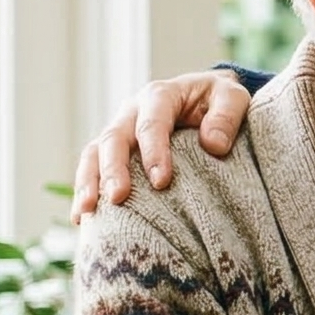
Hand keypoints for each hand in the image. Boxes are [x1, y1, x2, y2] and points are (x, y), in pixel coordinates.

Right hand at [71, 72, 252, 220]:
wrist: (207, 99)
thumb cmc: (219, 101)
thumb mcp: (233, 97)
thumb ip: (227, 115)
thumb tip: (213, 144)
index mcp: (160, 96)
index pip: (152, 122)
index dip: (154, 151)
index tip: (161, 181)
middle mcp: (132, 111)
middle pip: (115, 137)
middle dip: (114, 168)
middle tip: (118, 197)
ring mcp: (120, 131)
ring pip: (95, 152)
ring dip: (89, 181)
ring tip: (87, 211)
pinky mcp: (114, 150)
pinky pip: (91, 167)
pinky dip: (84, 190)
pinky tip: (82, 218)